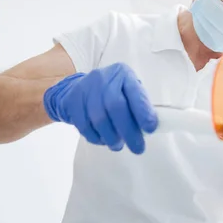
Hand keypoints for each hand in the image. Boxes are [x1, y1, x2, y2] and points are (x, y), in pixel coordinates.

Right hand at [43, 63, 157, 152]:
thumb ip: (139, 106)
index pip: (134, 92)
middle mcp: (104, 78)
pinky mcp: (72, 101)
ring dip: (111, 137)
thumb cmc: (113, 92)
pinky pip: (84, 125)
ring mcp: (86, 89)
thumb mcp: (129, 91)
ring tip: (118, 146)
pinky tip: (103, 140)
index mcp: (123, 74)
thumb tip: (150, 128)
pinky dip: (96, 138)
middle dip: (128, 131)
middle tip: (138, 148)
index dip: (143, 111)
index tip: (151, 129)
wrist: (80, 87)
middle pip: (115, 106)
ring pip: (99, 118)